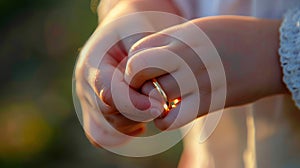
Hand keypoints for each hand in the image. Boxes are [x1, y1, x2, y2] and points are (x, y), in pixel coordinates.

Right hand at [74, 0, 182, 146]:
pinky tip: (139, 122)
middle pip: (109, 115)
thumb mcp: (141, 32)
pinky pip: (103, 137)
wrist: (122, 29)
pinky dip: (122, 135)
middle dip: (139, 114)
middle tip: (162, 105)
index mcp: (93, 62)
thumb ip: (145, 62)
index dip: (135, 104)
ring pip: (106, 132)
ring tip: (149, 110)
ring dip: (132, 125)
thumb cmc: (135, 28)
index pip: (109, 94)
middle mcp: (84, 84)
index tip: (160, 105)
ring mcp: (87, 100)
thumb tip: (151, 98)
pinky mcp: (93, 112)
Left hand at [124, 16, 286, 129]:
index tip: (142, 73)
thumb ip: (173, 42)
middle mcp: (185, 56)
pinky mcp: (209, 102)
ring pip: (153, 97)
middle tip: (145, 88)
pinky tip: (170, 116)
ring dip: (150, 104)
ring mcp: (196, 80)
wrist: (270, 52)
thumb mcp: (199, 30)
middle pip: (139, 72)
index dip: (134, 65)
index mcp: (180, 36)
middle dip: (136, 83)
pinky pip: (173, 119)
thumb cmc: (233, 37)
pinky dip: (165, 121)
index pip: (137, 52)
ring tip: (159, 103)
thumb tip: (150, 58)